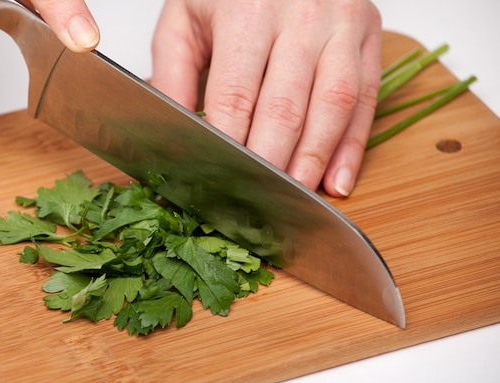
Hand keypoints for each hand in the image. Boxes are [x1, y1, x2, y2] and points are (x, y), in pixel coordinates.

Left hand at [150, 0, 381, 196]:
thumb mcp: (186, 16)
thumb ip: (174, 73)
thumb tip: (176, 134)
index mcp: (246, 12)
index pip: (236, 96)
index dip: (230, 147)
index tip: (222, 182)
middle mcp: (300, 17)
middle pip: (286, 108)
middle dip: (271, 164)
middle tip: (259, 203)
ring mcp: (340, 25)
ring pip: (333, 106)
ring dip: (314, 160)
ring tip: (297, 197)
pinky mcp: (368, 33)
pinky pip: (366, 98)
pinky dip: (354, 145)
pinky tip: (338, 178)